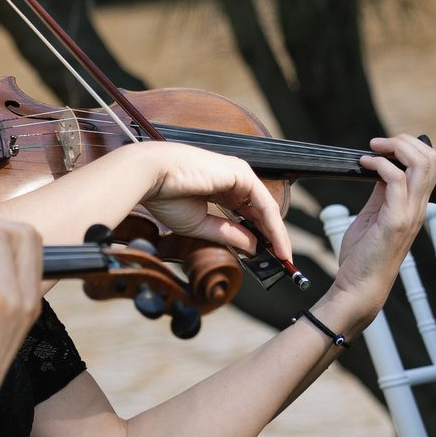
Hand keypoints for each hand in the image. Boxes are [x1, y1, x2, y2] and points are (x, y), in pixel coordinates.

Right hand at [124, 143, 297, 267]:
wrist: (151, 175)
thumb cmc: (166, 196)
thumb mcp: (201, 225)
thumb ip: (228, 234)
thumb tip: (254, 247)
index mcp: (220, 188)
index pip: (247, 214)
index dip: (259, 236)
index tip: (267, 258)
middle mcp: (233, 180)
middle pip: (260, 212)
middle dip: (273, 237)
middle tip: (282, 262)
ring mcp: (239, 175)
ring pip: (266, 209)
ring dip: (277, 235)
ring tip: (284, 258)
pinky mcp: (241, 174)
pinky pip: (264, 204)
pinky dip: (273, 226)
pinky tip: (277, 244)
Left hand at [310, 136, 435, 332]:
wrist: (359, 288)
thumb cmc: (363, 257)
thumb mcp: (372, 216)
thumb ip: (380, 193)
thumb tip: (380, 168)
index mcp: (415, 206)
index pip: (430, 165)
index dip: (410, 147)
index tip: (383, 147)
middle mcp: (418, 208)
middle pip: (431, 158)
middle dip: (405, 141)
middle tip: (379, 143)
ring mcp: (410, 214)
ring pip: (421, 164)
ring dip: (395, 148)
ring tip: (373, 149)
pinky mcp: (396, 221)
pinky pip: (397, 179)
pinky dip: (379, 164)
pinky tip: (363, 165)